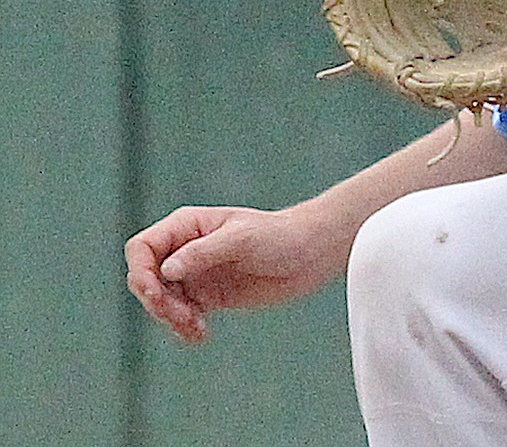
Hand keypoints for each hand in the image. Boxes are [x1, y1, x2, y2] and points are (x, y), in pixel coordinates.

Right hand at [124, 204, 344, 343]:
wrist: (310, 254)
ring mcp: (195, 273)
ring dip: (170, 318)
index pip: (143, 248)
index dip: (141, 272)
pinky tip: (200, 335)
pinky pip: (181, 315)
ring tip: (196, 328)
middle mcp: (186, 249)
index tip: (159, 294)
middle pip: (146, 278)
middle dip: (157, 302)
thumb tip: (167, 270)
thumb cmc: (280, 235)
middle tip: (183, 316)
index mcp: (188, 226)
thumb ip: (203, 252)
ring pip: (161, 301)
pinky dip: (183, 328)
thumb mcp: (242, 239)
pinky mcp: (208, 295)